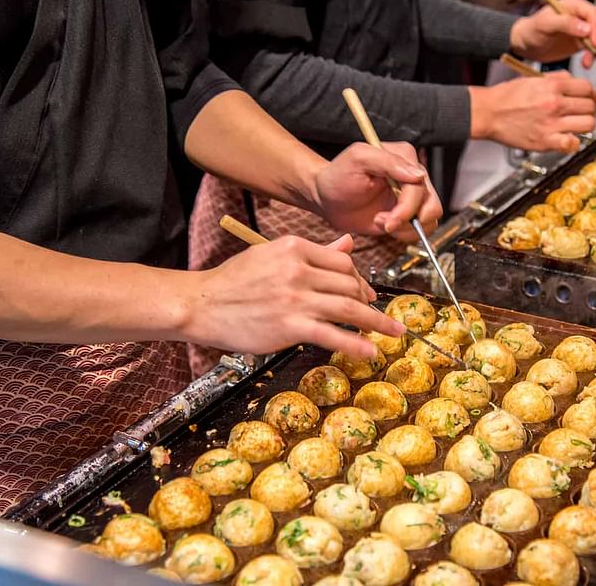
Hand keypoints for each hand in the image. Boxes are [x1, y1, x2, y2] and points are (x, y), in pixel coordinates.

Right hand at [185, 235, 404, 357]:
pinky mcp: (290, 326)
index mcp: (294, 248)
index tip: (365, 292)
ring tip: (393, 331)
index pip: (342, 261)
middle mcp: (297, 270)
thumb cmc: (234, 281)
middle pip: (349, 283)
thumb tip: (348, 244)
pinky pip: (332, 335)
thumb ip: (314, 252)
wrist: (201, 304)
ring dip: (376, 321)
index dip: (359, 278)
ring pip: (348, 308)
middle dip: (368, 300)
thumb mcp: (271, 254)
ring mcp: (295, 299)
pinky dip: (356, 344)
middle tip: (376, 313)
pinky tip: (370, 351)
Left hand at [313, 142, 442, 242]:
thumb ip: (387, 162)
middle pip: (430, 204)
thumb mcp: (358, 159)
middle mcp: (412, 176)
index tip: (389, 218)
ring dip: (405, 228)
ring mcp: (411, 197)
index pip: (420, 186)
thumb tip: (418, 175)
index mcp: (404, 157)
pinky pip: (420, 230)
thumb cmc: (338, 175)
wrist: (327, 198)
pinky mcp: (406, 214)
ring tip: (381, 222)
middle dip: (407, 220)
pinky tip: (384, 226)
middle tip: (385, 224)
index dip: (407, 207)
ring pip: (429, 220)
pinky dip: (403, 234)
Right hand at [469, 72, 595, 152]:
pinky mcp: (545, 141)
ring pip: (588, 124)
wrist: (488, 113)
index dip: (592, 94)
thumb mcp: (532, 79)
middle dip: (590, 109)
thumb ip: (556, 78)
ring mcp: (551, 124)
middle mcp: (555, 104)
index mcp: (552, 86)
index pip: (587, 88)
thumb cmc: (506, 97)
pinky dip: (573, 143)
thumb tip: (573, 81)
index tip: (591, 99)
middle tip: (584, 113)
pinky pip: (572, 144)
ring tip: (577, 125)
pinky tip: (567, 138)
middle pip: (590, 106)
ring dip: (585, 125)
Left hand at [510, 0, 595, 67]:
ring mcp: (586, 27)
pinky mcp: (584, 41)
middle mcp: (583, 13)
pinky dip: (594, 55)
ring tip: (587, 62)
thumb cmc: (533, 29)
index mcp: (575, 4)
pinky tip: (586, 63)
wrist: (527, 44)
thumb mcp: (545, 24)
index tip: (594, 43)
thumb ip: (566, 23)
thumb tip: (586, 29)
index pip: (594, 13)